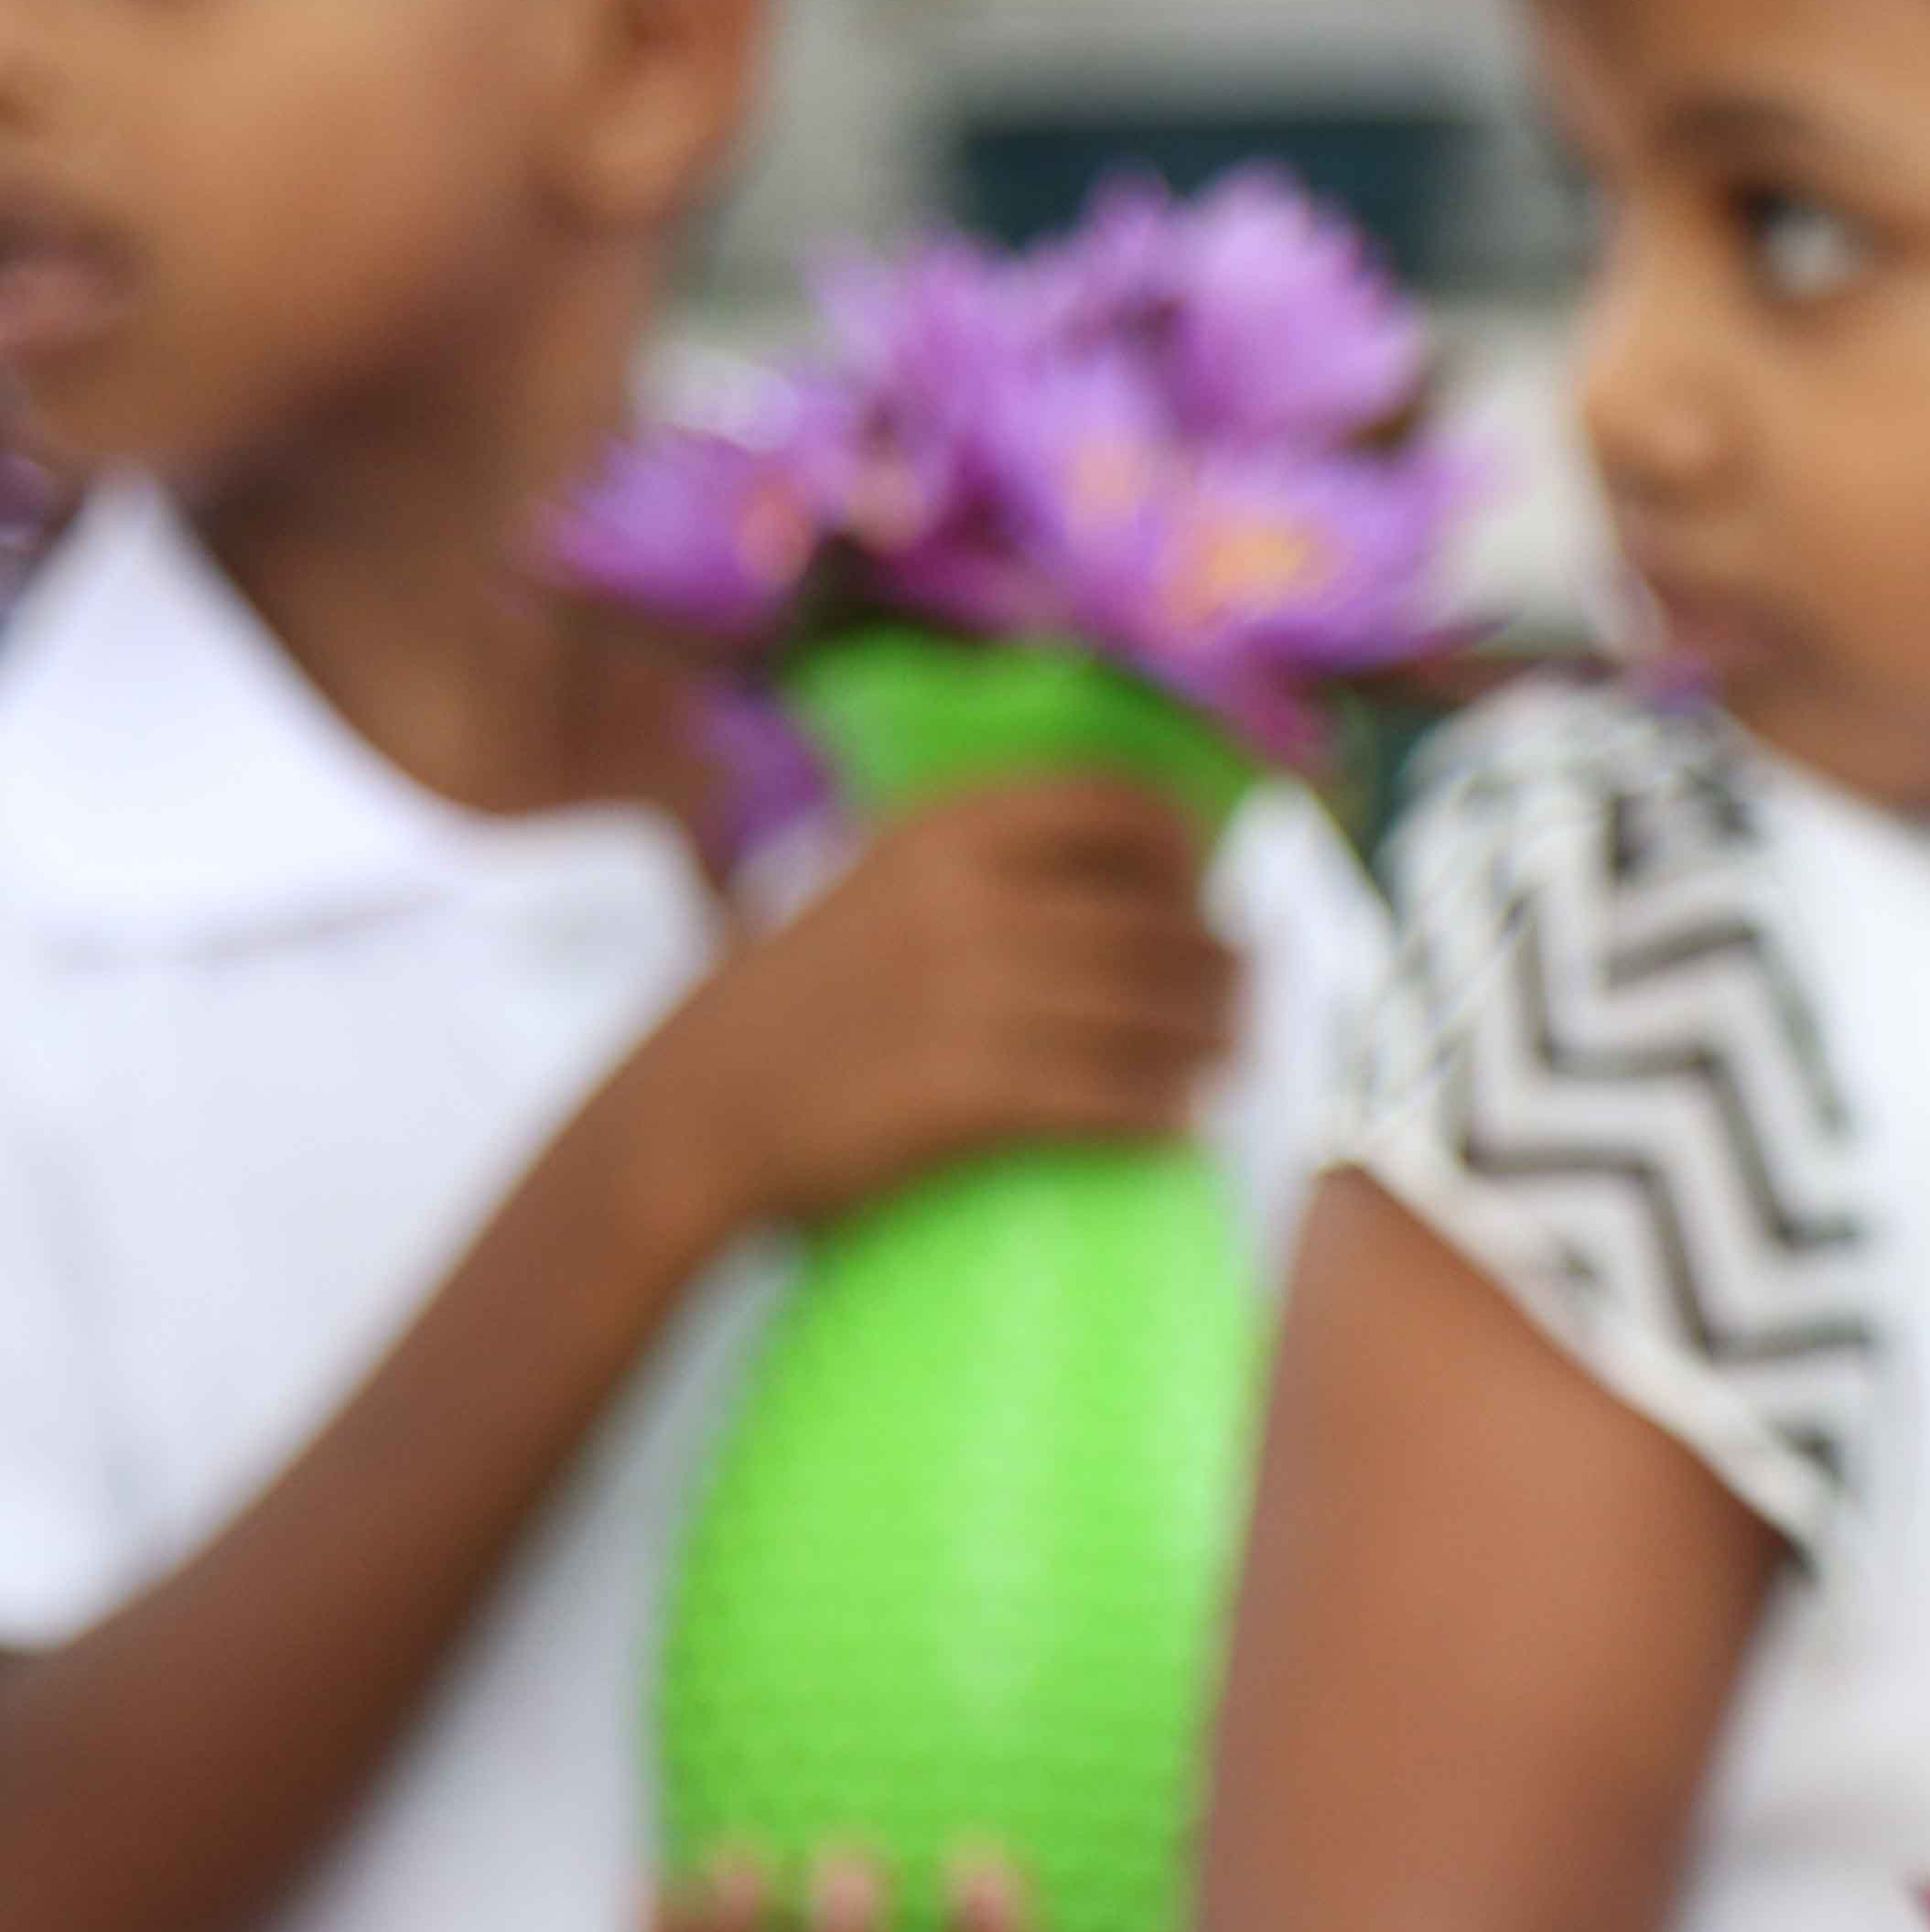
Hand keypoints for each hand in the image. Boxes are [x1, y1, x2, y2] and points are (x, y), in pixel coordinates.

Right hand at [593, 779, 1238, 1246]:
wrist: (688, 1113)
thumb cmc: (798, 1003)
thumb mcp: (881, 884)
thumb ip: (989, 864)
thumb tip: (1141, 877)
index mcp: (950, 829)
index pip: (1123, 807)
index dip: (1189, 855)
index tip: (1203, 897)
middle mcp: (970, 897)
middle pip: (1160, 924)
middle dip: (1221, 969)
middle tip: (1240, 1001)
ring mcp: (971, 994)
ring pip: (1154, 1013)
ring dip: (1211, 1041)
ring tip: (1226, 1061)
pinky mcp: (969, 1092)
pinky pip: (1114, 1095)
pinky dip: (1164, 1111)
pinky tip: (1179, 1124)